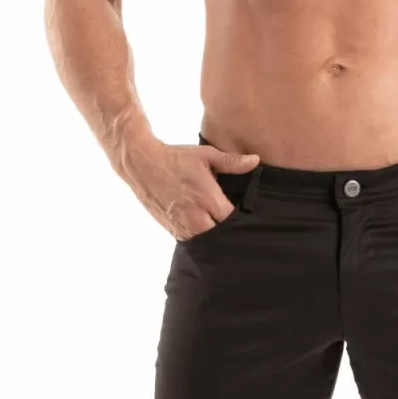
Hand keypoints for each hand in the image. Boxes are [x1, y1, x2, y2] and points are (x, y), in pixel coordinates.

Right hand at [112, 124, 259, 240]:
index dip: (241, 221)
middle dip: (229, 232)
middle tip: (235, 227)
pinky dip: (201, 239)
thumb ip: (231, 162)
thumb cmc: (176, 158)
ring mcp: (183, 226)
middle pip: (222, 236)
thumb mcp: (205, 156)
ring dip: (215, 237)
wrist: (142, 164)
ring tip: (221, 231)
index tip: (246, 217)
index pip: (233, 220)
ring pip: (208, 242)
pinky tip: (206, 232)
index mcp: (207, 198)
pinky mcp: (174, 231)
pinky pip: (194, 242)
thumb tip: (256, 161)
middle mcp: (196, 216)